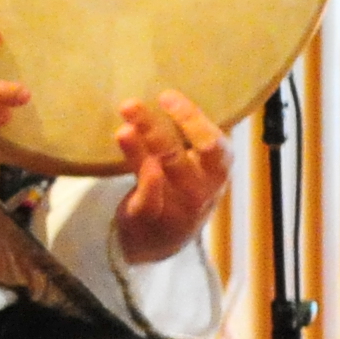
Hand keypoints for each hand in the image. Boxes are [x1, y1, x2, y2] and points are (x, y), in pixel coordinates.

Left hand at [112, 91, 231, 265]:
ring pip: (164, 169)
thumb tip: (169, 96)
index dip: (194, 119)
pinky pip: (149, 196)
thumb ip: (188, 138)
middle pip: (187, 153)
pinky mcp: (151, 218)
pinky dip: (143, 175)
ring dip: (143, 142)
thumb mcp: (194, 168)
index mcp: (216, 171)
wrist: (158, 242)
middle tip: (132, 103)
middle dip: (161, 127)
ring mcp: (178, 206)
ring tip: (123, 122)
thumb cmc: (178, 191)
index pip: (215, 144)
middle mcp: (202, 189)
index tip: (167, 96)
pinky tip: (126, 149)